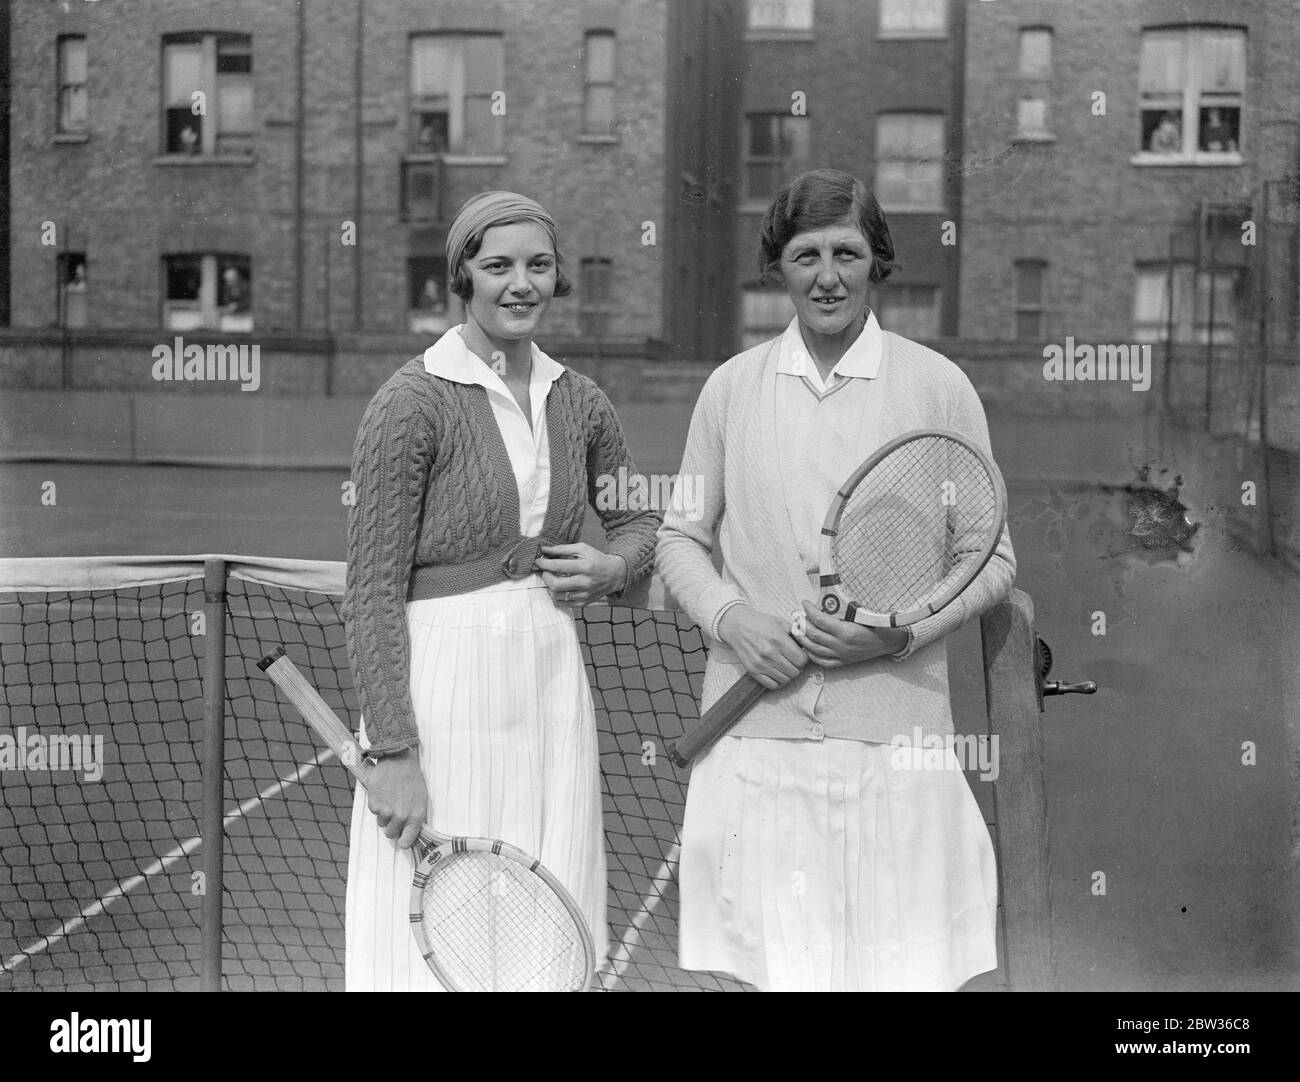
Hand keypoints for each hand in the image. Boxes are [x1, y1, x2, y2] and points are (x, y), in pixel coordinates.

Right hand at [367, 750, 427, 849]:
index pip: (407, 841)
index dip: (403, 842)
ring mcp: (386, 811)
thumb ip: (416, 818)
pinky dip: (377, 805)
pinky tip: (384, 793)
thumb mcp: (421, 799)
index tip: (401, 840)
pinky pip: (374, 812)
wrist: (398, 761)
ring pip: (382, 823)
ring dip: (385, 815)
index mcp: (415, 816)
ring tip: (391, 799)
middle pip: (391, 835)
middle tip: (395, 813)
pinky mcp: (374, 804)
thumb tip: (410, 834)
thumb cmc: (412, 779)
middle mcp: (401, 816)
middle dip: (392, 826)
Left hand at [536, 542, 624, 603]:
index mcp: (585, 566)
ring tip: (551, 579)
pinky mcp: (583, 603)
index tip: (538, 561)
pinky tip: (557, 588)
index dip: (544, 563)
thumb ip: (562, 549)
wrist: (615, 575)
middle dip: (545, 576)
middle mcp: (585, 582)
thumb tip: (544, 549)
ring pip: (557, 595)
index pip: (559, 566)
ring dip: (549, 586)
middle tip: (545, 571)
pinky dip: (555, 595)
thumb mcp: (583, 548)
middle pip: (556, 584)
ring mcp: (584, 595)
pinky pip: (562, 603)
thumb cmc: (596, 559)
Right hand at [717, 605, 807, 689]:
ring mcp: (760, 664)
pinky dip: (778, 682)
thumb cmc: (760, 623)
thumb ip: (796, 632)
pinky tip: (778, 673)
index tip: (800, 654)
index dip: (804, 658)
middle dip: (798, 667)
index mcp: (778, 640)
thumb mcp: (780, 622)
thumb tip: (809, 642)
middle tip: (794, 661)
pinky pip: (772, 685)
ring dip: (788, 674)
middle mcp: (770, 654)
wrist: (737, 627)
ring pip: (785, 680)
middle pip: (795, 672)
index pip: (801, 660)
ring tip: (785, 666)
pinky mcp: (753, 671)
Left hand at [791, 600, 907, 667]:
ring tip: (796, 629)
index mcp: (847, 631)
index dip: (809, 610)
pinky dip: (812, 654)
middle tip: (797, 615)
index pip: (820, 620)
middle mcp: (842, 645)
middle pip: (813, 634)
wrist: (890, 642)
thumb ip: (844, 608)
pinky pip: (823, 661)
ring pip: (814, 649)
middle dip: (801, 624)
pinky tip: (807, 647)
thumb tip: (827, 598)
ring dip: (802, 638)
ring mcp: (842, 655)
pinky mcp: (843, 662)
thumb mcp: (863, 613)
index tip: (804, 603)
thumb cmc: (878, 625)